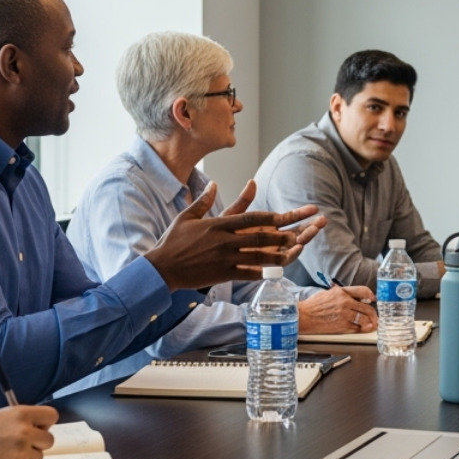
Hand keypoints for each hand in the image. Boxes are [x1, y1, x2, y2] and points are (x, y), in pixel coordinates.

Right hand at [0, 405, 57, 458]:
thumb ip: (19, 420)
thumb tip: (36, 425)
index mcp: (20, 414)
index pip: (52, 416)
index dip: (45, 423)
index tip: (38, 427)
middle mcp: (24, 432)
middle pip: (49, 440)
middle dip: (37, 443)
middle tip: (20, 444)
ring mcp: (20, 452)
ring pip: (38, 456)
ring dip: (25, 456)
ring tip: (2, 453)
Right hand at [147, 182, 314, 289]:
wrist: (162, 267)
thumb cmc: (173, 241)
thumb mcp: (187, 216)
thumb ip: (203, 201)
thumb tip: (213, 184)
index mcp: (218, 225)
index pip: (249, 218)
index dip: (269, 217)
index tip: (283, 216)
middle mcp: (225, 240)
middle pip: (259, 236)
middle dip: (280, 235)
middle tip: (297, 234)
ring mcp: (225, 258)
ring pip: (258, 256)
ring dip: (278, 254)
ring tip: (292, 253)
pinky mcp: (223, 274)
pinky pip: (247, 273)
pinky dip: (262, 272)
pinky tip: (274, 273)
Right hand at [299, 286, 376, 332]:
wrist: (303, 316)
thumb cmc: (312, 306)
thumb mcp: (328, 293)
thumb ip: (341, 294)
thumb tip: (353, 298)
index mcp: (341, 292)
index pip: (362, 291)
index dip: (370, 295)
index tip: (372, 299)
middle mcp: (345, 302)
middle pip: (367, 307)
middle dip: (373, 314)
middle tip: (375, 317)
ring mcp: (344, 314)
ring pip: (364, 319)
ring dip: (370, 323)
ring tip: (371, 325)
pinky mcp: (342, 326)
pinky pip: (356, 328)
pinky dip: (360, 329)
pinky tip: (361, 329)